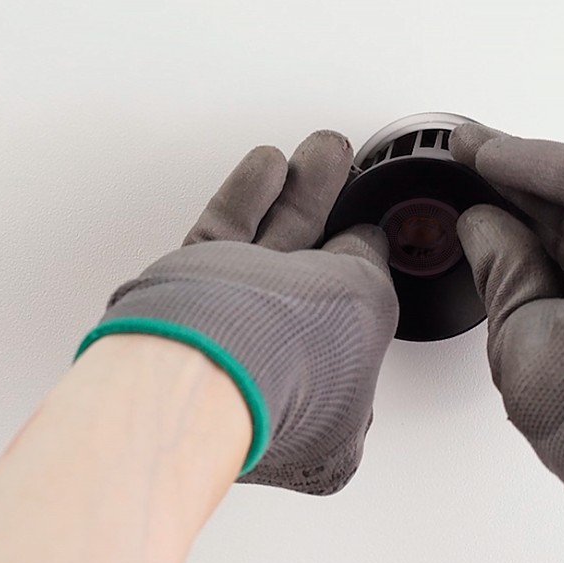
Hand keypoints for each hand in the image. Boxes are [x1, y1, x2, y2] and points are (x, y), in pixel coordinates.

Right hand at [74, 131, 399, 494]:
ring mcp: (232, 336)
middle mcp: (279, 377)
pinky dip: (249, 198)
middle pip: (314, 280)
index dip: (370, 276)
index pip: (357, 330)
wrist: (198, 361)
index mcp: (331, 409)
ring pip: (272, 252)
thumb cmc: (290, 359)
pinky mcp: (187, 301)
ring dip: (298, 195)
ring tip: (323, 153)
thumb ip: (368, 266)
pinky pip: (226, 239)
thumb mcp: (371, 303)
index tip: (376, 229)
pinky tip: (269, 166)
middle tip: (349, 180)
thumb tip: (358, 242)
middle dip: (336, 219)